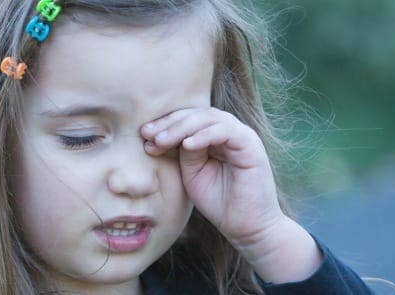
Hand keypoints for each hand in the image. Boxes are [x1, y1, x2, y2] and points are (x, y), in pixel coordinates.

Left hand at [140, 107, 321, 282]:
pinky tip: (186, 145)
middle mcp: (228, 132)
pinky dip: (204, 135)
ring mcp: (241, 136)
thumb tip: (163, 135)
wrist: (246, 228)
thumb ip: (182, 153)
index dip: (164, 125)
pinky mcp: (251, 145)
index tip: (144, 137)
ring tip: (162, 140)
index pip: (187, 120)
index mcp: (213, 137)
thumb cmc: (219, 202)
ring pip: (209, 117)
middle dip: (169, 123)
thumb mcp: (191, 174)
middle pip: (196, 114)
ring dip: (182, 127)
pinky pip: (225, 131)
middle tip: (148, 134)